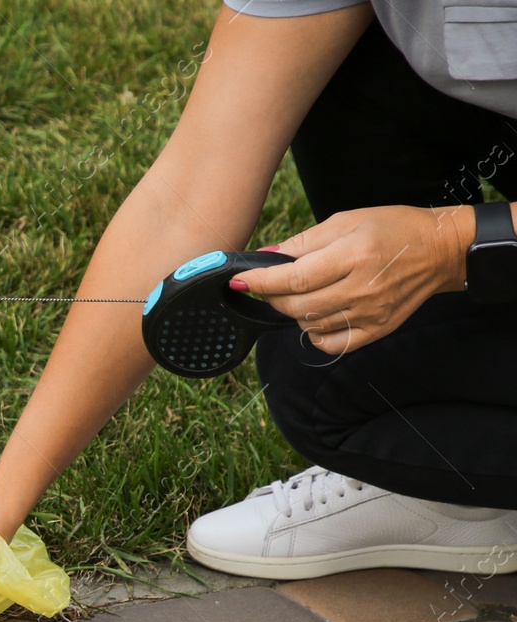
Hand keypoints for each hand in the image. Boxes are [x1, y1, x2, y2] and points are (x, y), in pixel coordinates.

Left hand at [232, 205, 471, 355]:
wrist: (440, 250)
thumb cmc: (392, 229)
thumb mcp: (347, 220)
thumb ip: (305, 242)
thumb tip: (267, 256)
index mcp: (353, 256)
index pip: (294, 279)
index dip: (260, 282)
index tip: (238, 280)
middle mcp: (361, 289)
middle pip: (297, 306)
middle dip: (272, 296)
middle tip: (270, 284)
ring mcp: (370, 313)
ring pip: (309, 326)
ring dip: (293, 312)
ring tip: (302, 293)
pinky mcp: (377, 330)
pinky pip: (331, 343)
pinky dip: (314, 333)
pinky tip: (317, 315)